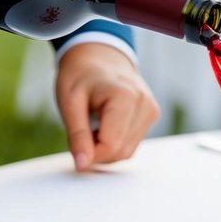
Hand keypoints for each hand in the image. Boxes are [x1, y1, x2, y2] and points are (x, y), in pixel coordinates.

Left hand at [55, 42, 160, 169]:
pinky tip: (104, 127)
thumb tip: (82, 165)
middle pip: (121, 151)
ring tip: (92, 127)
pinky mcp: (152, 115)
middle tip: (81, 134)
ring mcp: (151, 110)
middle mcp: (144, 103)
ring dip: (106, 149)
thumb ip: (77, 134)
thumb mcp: (69, 102)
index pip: (111, 145)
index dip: (90, 154)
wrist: (98, 56)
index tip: (75, 146)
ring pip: (128, 152)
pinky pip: (132, 144)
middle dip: (97, 152)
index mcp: (125, 96)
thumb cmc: (80, 75)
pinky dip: (115, 143)